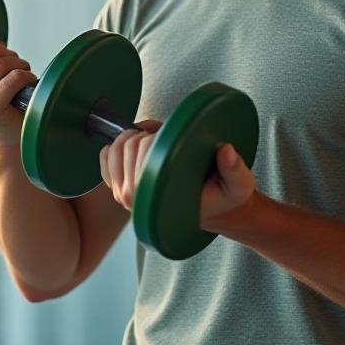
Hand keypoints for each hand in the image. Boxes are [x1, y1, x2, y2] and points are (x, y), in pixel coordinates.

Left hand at [99, 121, 256, 227]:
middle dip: (145, 132)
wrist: (215, 212)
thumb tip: (225, 150)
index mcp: (156, 199)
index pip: (143, 150)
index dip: (156, 134)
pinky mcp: (120, 189)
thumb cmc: (223, 197)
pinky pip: (106, 160)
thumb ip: (236, 169)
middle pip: (126, 145)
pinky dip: (116, 147)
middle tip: (165, 134)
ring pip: (114, 148)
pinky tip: (134, 145)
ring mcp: (123, 195)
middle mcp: (133, 200)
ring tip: (154, 139)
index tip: (171, 132)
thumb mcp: (239, 185)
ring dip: (132, 136)